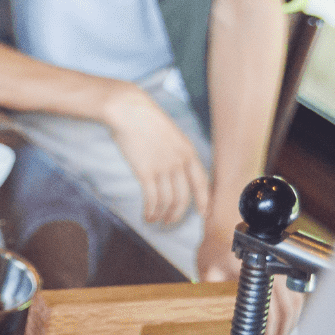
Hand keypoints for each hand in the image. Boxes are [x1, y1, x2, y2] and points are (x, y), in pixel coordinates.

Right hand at [102, 83, 210, 226]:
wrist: (130, 112)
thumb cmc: (147, 120)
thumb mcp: (172, 134)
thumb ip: (177, 152)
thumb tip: (176, 170)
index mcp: (188, 152)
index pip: (202, 182)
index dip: (204, 201)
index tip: (204, 213)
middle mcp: (179, 162)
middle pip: (184, 197)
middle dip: (177, 214)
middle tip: (171, 222)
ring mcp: (163, 168)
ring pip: (168, 201)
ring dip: (162, 215)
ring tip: (156, 220)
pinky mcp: (145, 172)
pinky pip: (152, 199)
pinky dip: (150, 211)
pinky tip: (147, 215)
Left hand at [198, 217, 306, 334]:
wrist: (229, 217)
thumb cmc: (217, 242)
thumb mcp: (208, 269)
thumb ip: (215, 292)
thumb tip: (224, 315)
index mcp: (256, 269)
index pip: (271, 308)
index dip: (272, 329)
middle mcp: (275, 266)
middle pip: (290, 307)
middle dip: (286, 330)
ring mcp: (285, 263)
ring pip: (299, 299)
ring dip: (293, 320)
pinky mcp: (289, 263)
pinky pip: (299, 290)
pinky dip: (295, 307)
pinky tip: (287, 319)